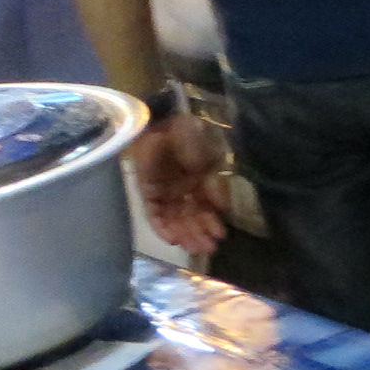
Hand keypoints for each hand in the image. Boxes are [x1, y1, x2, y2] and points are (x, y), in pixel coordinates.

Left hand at [130, 110, 227, 255]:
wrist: (154, 121)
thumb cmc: (184, 132)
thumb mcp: (209, 156)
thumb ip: (213, 181)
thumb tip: (222, 206)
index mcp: (200, 178)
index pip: (208, 205)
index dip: (213, 220)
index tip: (220, 234)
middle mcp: (183, 188)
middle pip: (192, 215)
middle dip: (200, 232)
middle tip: (209, 249)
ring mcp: (164, 191)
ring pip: (176, 218)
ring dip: (186, 233)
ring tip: (194, 248)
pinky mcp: (147, 192)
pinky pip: (155, 215)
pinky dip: (163, 228)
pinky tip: (173, 240)